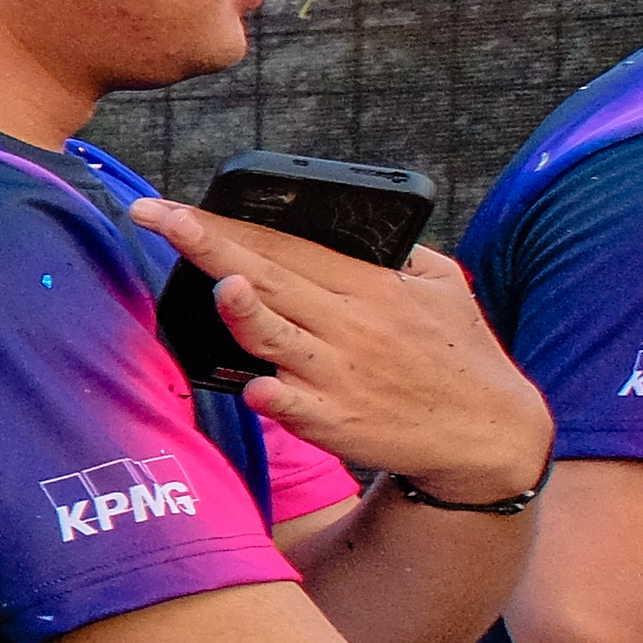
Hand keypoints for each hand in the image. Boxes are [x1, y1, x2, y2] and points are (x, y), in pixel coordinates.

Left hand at [121, 206, 551, 504]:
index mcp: (371, 285)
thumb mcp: (442, 287)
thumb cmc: (459, 355)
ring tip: (219, 285)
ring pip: (275, 336)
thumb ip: (396, 255)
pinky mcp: (337, 422)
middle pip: (268, 277)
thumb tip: (350, 227)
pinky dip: (272, 395)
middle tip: (154, 217)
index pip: (287, 245)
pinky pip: (292, 405)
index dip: (226, 222)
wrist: (488, 435)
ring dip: (245, 311)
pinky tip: (254, 386)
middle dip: (206, 244)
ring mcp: (339, 375)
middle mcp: (350, 325)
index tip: (172, 206)